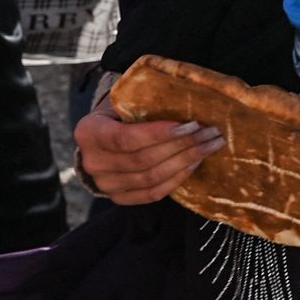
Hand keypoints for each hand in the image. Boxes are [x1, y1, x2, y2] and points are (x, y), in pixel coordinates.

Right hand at [73, 99, 221, 205]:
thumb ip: (144, 103)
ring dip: (185, 162)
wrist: (101, 139)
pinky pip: (152, 193)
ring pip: (151, 178)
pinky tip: (194, 164)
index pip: (126, 138)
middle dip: (182, 146)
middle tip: (210, 134)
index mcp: (88, 133)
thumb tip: (187, 101)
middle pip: (143, 160)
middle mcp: (93, 162)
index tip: (191, 125)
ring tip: (208, 147)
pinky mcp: (119, 198)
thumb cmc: (118, 113)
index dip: (159, 134)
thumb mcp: (122, 102)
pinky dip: (176, 179)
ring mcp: (105, 184)